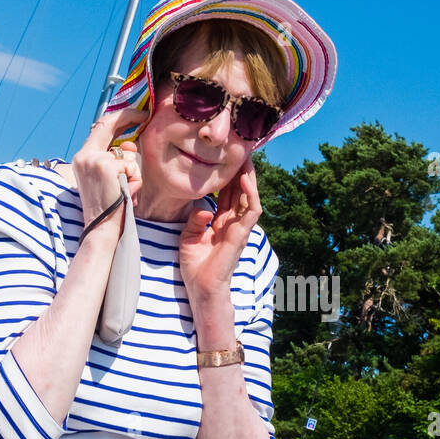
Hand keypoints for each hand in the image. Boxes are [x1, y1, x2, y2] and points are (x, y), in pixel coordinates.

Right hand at [66, 109, 146, 234]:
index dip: (119, 117)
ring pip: (128, 155)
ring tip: (124, 190)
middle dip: (130, 116)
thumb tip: (131, 145)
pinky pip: (132, 167)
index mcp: (82, 157)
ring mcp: (94, 160)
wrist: (101, 228)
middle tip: (146, 115)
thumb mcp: (110, 179)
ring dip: (134, 173)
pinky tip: (126, 193)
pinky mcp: (106, 167)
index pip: (101, 127)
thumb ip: (117, 159)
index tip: (136, 114)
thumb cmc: (109, 207)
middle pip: (109, 124)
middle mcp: (85, 156)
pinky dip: (135, 181)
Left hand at [179, 156, 261, 306]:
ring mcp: (239, 228)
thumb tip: (204, 206)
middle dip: (241, 171)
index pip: (227, 193)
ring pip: (249, 197)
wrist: (201, 288)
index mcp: (220, 222)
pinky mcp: (241, 235)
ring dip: (249, 177)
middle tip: (239, 150)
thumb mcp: (189, 237)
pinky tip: (243, 179)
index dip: (227, 176)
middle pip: (240, 191)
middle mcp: (232, 223)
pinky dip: (249, 194)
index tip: (224, 158)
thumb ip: (196, 219)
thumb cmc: (195, 266)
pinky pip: (250, 210)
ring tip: (246, 158)